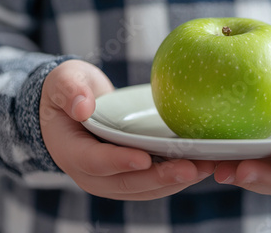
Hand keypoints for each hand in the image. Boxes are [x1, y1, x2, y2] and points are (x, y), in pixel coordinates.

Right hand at [40, 60, 214, 199]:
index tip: (143, 159)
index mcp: (71, 152)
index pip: (94, 161)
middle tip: (190, 168)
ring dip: (176, 181)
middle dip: (160, 178)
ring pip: (146, 189)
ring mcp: (113, 179)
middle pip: (127, 183)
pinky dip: (178, 178)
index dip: (119, 161)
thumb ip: (69, 91)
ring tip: (206, 167)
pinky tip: (202, 166)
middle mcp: (92, 174)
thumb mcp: (63, 82)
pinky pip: (155, 184)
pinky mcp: (132, 176)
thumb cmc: (69, 92)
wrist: (77, 108)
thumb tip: (82, 107)